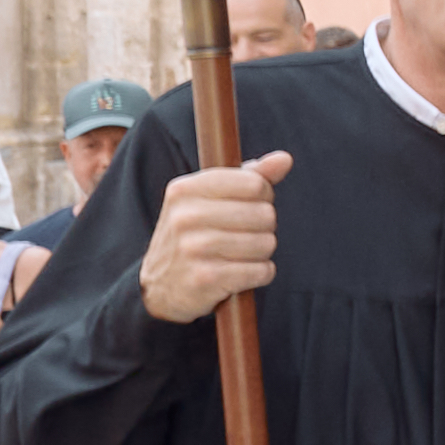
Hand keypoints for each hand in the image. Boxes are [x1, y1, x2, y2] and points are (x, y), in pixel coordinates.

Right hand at [135, 147, 290, 321]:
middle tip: (245, 234)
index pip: (254, 183)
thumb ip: (249, 176)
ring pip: (266, 243)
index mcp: (185, 189)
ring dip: (262, 252)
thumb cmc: (193, 235)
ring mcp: (193, 249)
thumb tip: (284, 159)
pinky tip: (241, 273)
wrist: (159, 286)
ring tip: (241, 254)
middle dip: (264, 226)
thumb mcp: (209, 198)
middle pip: (264, 214)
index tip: (251, 204)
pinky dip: (260, 273)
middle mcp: (185, 217)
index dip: (264, 195)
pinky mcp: (205, 279)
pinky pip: (261, 271)